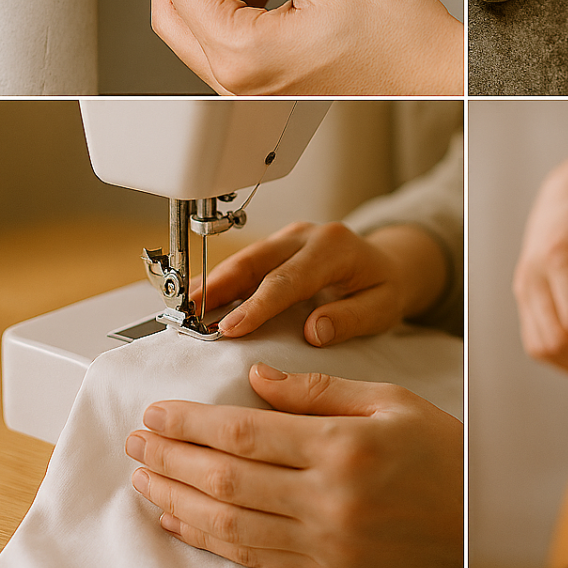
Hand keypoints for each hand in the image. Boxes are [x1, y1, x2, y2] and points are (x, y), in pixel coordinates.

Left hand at [126, 366, 463, 567]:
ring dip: (177, 498)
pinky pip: (253, 556)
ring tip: (144, 477)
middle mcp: (328, 498)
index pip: (247, 432)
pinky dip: (208, 538)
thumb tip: (257, 379)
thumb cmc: (437, 448)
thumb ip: (318, 390)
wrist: (475, 513)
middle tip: (137, 440)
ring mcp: (324, 543)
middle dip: (172, 457)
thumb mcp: (387, 398)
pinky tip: (181, 518)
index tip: (159, 411)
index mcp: (344, 446)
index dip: (193, 422)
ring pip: (229, 523)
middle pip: (226, 478)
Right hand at [200, 221, 447, 344]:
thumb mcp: (383, 307)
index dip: (255, 306)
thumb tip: (315, 331)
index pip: (288, 280)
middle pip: (254, 261)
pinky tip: (196, 300)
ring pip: (243, 259)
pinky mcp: (276, 246)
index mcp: (334, 248)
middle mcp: (307, 236)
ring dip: (210, 283)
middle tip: (185, 316)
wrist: (387, 265)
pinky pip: (244, 263)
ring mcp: (289, 238)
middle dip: (217, 287)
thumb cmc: (385, 287)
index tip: (228, 329)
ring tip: (180, 311)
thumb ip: (352, 318)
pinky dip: (218, 281)